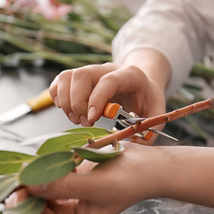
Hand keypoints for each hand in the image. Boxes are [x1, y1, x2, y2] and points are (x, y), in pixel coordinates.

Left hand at [6, 143, 164, 213]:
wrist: (147, 165)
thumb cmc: (130, 180)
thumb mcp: (97, 185)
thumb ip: (63, 185)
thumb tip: (29, 183)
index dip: (22, 200)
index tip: (24, 177)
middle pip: (27, 204)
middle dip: (26, 185)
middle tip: (29, 164)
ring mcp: (64, 197)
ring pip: (34, 188)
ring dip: (36, 172)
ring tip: (47, 159)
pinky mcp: (67, 181)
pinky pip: (45, 174)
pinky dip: (45, 164)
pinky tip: (55, 156)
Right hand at [49, 49, 169, 129]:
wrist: (142, 84)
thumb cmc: (147, 99)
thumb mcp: (156, 113)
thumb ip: (149, 130)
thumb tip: (133, 144)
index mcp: (130, 75)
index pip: (108, 80)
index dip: (97, 99)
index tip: (93, 119)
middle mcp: (107, 68)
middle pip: (82, 75)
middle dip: (78, 103)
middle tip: (86, 123)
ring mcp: (91, 71)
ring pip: (67, 77)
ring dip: (66, 102)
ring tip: (78, 119)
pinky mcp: (79, 78)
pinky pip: (60, 81)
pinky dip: (57, 96)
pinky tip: (68, 110)